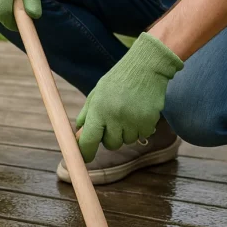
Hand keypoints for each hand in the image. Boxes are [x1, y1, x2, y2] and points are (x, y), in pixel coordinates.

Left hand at [76, 33, 183, 162]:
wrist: (146, 67)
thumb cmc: (118, 80)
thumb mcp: (97, 93)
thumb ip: (87, 115)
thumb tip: (77, 135)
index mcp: (98, 109)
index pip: (88, 140)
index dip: (85, 152)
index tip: (84, 158)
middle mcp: (115, 117)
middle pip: (110, 145)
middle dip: (111, 137)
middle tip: (114, 121)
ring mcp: (132, 120)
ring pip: (127, 141)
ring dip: (126, 132)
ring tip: (128, 112)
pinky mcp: (148, 122)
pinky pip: (141, 136)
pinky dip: (140, 128)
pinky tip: (139, 112)